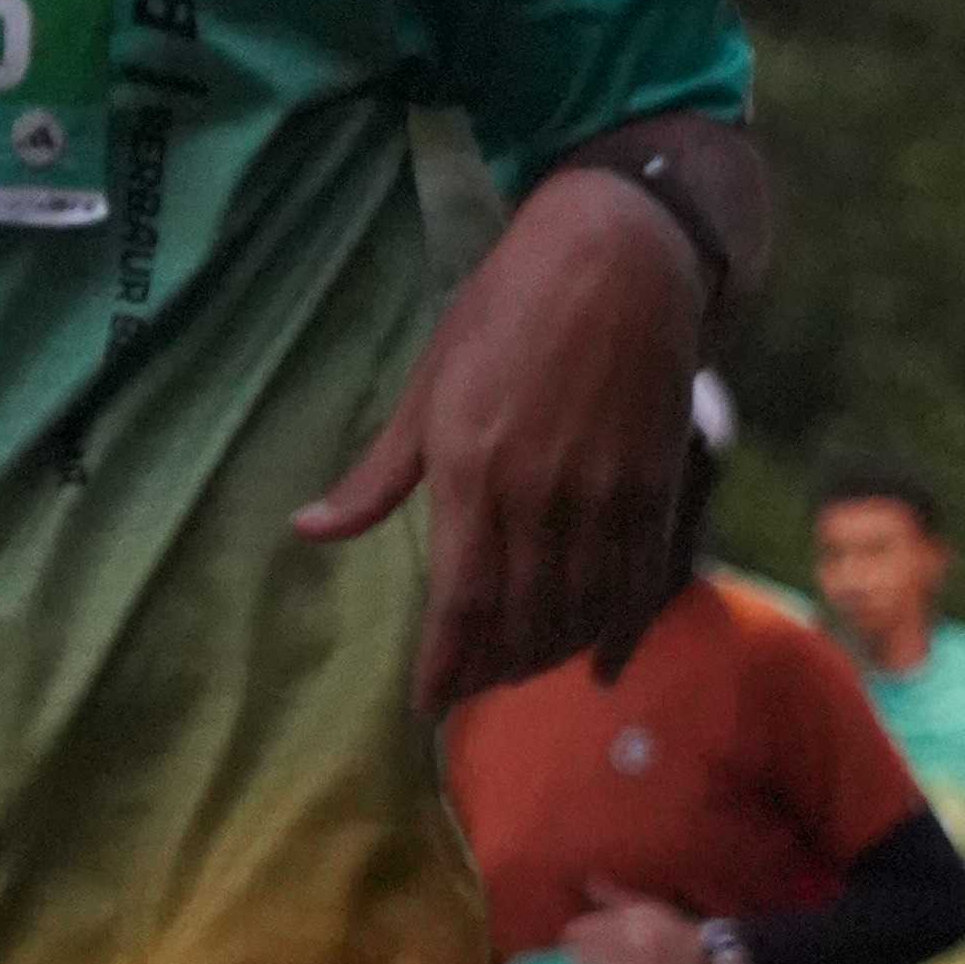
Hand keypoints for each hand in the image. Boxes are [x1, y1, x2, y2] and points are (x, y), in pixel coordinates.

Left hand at [295, 162, 702, 710]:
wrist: (620, 260)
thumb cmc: (508, 308)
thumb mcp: (429, 384)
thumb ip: (378, 474)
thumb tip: (309, 530)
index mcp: (471, 469)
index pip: (459, 603)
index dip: (444, 667)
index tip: (427, 703)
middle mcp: (540, 495)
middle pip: (519, 621)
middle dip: (491, 669)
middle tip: (470, 687)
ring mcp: (604, 495)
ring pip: (576, 612)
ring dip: (546, 654)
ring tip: (519, 668)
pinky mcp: (655, 488)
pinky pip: (633, 584)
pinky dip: (610, 627)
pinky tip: (590, 647)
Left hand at [570, 883, 709, 963]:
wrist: (700, 957)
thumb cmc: (671, 928)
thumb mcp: (644, 905)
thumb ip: (613, 895)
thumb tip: (589, 880)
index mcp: (624, 921)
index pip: (579, 930)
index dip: (573, 937)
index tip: (575, 942)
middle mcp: (624, 945)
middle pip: (580, 956)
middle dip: (578, 959)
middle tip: (582, 961)